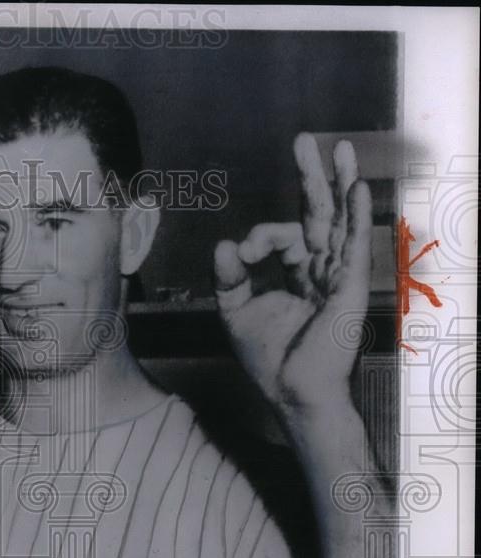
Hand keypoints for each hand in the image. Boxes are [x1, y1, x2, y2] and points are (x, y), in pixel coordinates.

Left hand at [213, 133, 371, 412]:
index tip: (242, 254)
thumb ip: (229, 276)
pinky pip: (355, 246)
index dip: (260, 238)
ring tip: (341, 148)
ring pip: (340, 221)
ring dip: (341, 183)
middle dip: (312, 177)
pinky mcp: (349, 288)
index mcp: (299, 273)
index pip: (283, 236)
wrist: (291, 392)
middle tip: (303, 140)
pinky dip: (356, 216)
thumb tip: (224, 242)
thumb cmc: (268, 358)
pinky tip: (357, 188)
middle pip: (319, 213)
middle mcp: (322, 270)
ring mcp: (338, 276)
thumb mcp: (236, 311)